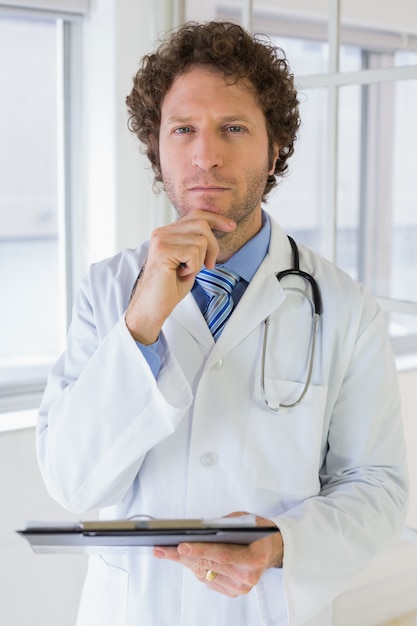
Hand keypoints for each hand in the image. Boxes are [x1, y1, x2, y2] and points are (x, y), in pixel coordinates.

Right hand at [125, 211, 235, 343]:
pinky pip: (193, 253)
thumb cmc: (169, 287)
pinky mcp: (163, 251)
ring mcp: (161, 240)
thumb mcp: (188, 260)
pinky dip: (193, 267)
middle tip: (208, 265)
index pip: (196, 216)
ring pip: (201, 240)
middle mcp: (162, 232)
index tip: (231, 226)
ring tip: (186, 271)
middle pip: (202, 225)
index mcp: (167, 232)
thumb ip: (196, 243)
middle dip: (213, 246)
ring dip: (200, 260)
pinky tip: (181, 274)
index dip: (216, 219)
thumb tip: (216, 230)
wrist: (153, 306)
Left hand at [153, 513, 282, 596]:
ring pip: (205, 573)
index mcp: (254, 558)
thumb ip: (226, 524)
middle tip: (162, 548)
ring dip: (185, 562)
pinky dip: (196, 568)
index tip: (181, 546)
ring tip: (167, 551)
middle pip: (209, 565)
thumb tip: (202, 528)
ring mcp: (240, 586)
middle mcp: (247, 576)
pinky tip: (186, 559)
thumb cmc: (260, 531)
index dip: (200, 550)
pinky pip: (209, 580)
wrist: (274, 550)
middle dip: (182, 556)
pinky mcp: (234, 591)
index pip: (222, 555)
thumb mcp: (247, 520)